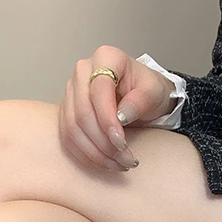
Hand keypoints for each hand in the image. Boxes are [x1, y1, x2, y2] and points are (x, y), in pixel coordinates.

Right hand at [59, 46, 176, 172]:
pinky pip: (68, 137)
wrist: (142, 96)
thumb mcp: (154, 91)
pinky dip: (86, 154)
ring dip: (95, 152)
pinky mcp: (66, 112)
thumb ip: (140, 100)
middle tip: (124, 159)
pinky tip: (104, 162)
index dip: (107, 119)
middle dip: (102, 142)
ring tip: (118, 164)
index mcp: (105, 58)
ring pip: (72, 128)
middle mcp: (82, 72)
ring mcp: (71, 92)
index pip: (98, 90)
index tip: (121, 142)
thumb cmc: (148, 89)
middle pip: (82, 112)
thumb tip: (121, 117)